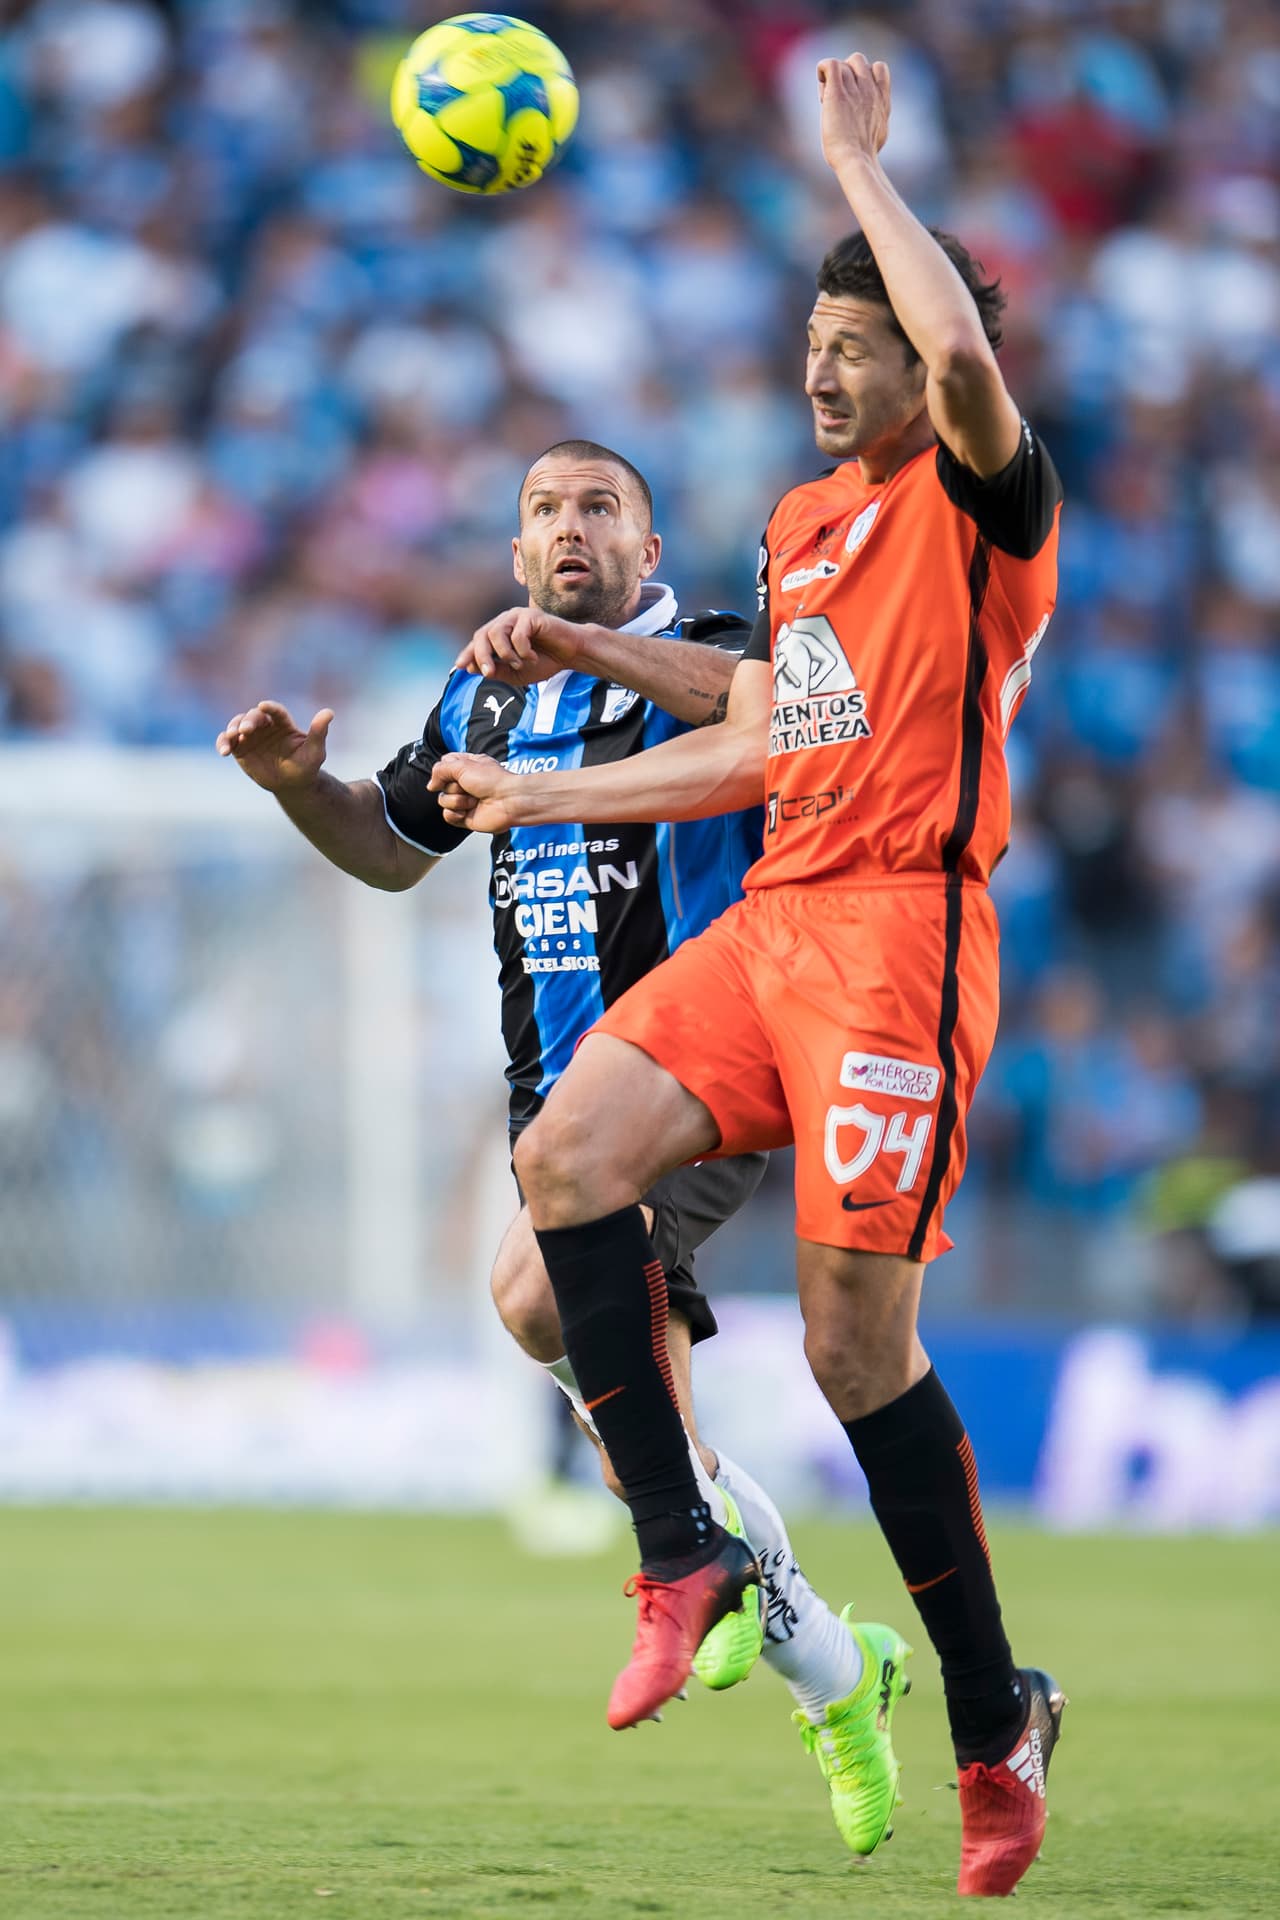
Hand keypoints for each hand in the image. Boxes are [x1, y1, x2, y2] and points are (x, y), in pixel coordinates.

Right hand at [215, 700, 332, 791]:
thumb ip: (319, 732)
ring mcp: (251, 736)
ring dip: (232, 728)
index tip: (263, 706)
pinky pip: (227, 742)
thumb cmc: (306, 766)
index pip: (276, 711)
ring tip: (232, 737)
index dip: (270, 707)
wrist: (292, 785)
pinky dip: (223, 743)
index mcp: (283, 724)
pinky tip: (224, 751)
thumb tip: (329, 712)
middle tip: (245, 729)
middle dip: (248, 720)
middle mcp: (265, 726)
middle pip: (254, 716)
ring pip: (237, 725)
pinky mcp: (240, 748)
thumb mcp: (315, 751)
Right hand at [428, 751, 519, 833]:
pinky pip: (448, 816)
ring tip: (474, 800)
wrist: (509, 801)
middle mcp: (466, 783)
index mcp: (467, 766)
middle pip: (441, 784)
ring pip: (443, 800)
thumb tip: (431, 784)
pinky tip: (467, 812)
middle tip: (469, 786)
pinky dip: (456, 814)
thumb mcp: (462, 765)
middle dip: (453, 786)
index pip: (444, 765)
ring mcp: (466, 801)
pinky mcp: (466, 817)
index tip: (452, 771)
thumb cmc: (493, 781)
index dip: (444, 770)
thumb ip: (440, 770)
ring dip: (457, 800)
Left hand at [454, 606, 585, 684]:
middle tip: (489, 672)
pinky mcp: (531, 615)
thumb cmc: (545, 661)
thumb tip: (472, 668)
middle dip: (482, 655)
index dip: (468, 653)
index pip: (478, 641)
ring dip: (506, 654)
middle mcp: (506, 621)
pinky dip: (523, 650)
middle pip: (482, 634)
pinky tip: (533, 656)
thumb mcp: (516, 673)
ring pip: (497, 633)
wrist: (571, 654)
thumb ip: (496, 670)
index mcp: (500, 633)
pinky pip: (518, 634)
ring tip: (519, 664)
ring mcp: (518, 616)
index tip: (459, 667)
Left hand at [817, 53, 890, 171]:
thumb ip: (876, 118)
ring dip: (833, 78)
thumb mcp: (879, 133)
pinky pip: (830, 64)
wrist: (856, 161)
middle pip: (858, 60)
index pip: (878, 68)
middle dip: (846, 74)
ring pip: (844, 63)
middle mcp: (870, 90)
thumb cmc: (864, 157)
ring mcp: (855, 90)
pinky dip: (822, 70)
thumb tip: (871, 123)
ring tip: (828, 100)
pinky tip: (822, 91)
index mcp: (881, 98)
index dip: (863, 76)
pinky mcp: (838, 94)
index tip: (853, 97)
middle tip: (838, 98)